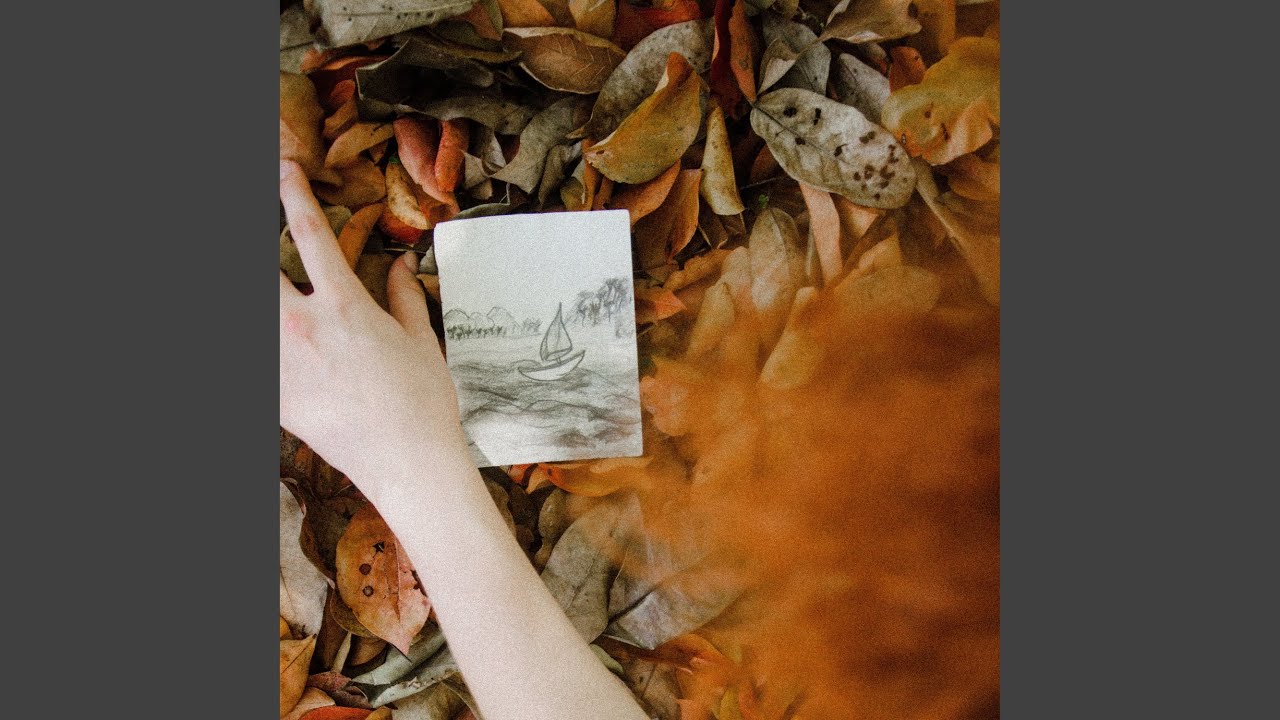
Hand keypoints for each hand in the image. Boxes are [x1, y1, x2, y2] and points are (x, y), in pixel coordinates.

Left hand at [279, 160, 467, 492]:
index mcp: (345, 304)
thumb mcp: (422, 340)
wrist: (407, 462)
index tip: (283, 168)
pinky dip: (254, 338)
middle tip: (253, 220)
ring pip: (248, 306)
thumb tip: (400, 263)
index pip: (310, 231)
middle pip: (256, 266)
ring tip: (267, 286)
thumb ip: (405, 296)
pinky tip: (267, 335)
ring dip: (254, 289)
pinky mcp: (272, 396)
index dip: (292, 192)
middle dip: (249, 233)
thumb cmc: (423, 402)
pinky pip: (253, 359)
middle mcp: (302, 326)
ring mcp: (280, 362)